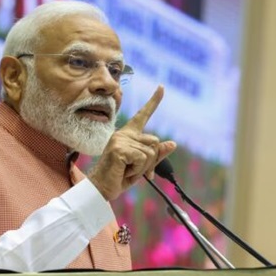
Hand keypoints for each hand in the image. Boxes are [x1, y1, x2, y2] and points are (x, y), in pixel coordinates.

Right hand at [88, 85, 176, 200]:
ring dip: (143, 167)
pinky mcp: (119, 149)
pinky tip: (124, 171)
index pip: (143, 115)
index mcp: (129, 135)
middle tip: (135, 170)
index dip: (154, 102)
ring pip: (150, 152)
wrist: (102, 188)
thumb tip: (173, 144)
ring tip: (127, 171)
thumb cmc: (120, 177)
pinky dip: (138, 170)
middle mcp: (124, 134)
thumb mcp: (143, 166)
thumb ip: (157, 155)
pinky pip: (142, 159)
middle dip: (151, 160)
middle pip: (155, 142)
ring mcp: (120, 140)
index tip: (161, 87)